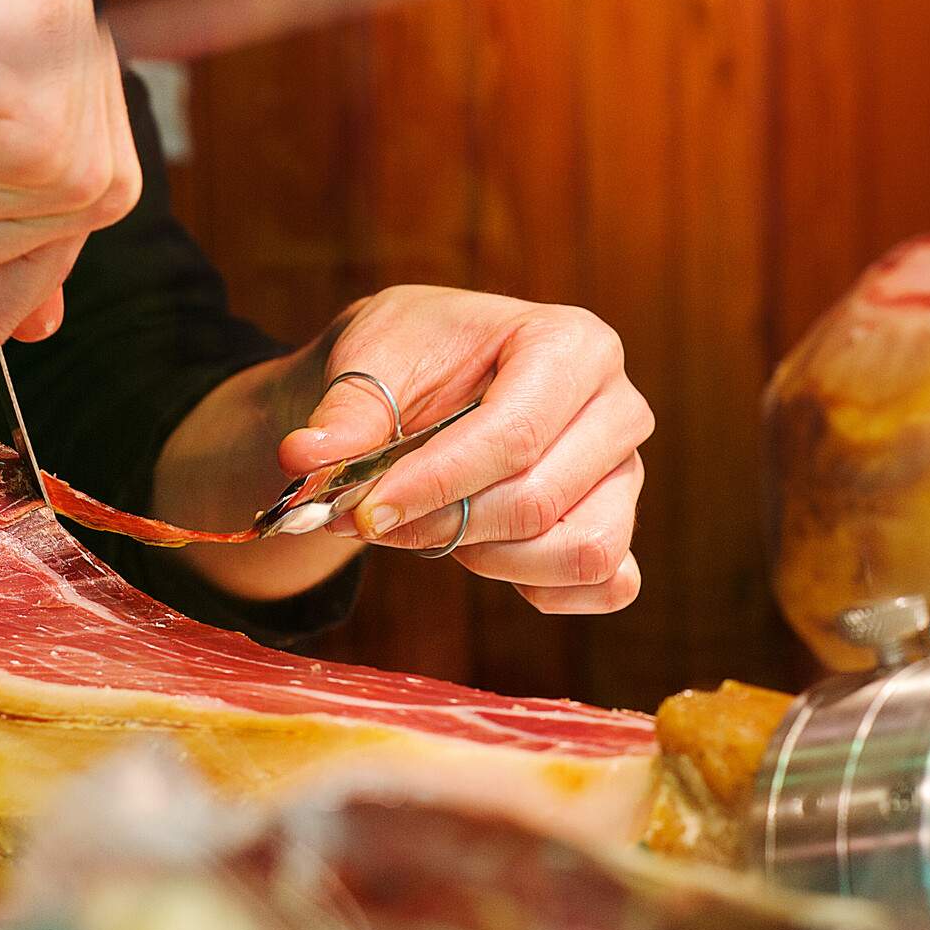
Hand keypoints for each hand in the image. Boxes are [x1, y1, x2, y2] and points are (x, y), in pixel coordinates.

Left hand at [278, 287, 654, 613]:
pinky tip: (480, 554)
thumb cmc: (408, 356)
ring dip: (487, 559)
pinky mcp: (619, 525)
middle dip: (443, 524)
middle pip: (539, 500)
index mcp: (571, 343)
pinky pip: (607, 583)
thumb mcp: (368, 358)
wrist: (424, 377)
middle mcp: (617, 406)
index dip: (434, 484)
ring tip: (430, 526)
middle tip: (371, 520)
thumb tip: (303, 458)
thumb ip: (344, 412)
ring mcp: (627, 472)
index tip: (360, 511)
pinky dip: (540, 587)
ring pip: (579, 551)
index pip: (514, 435)